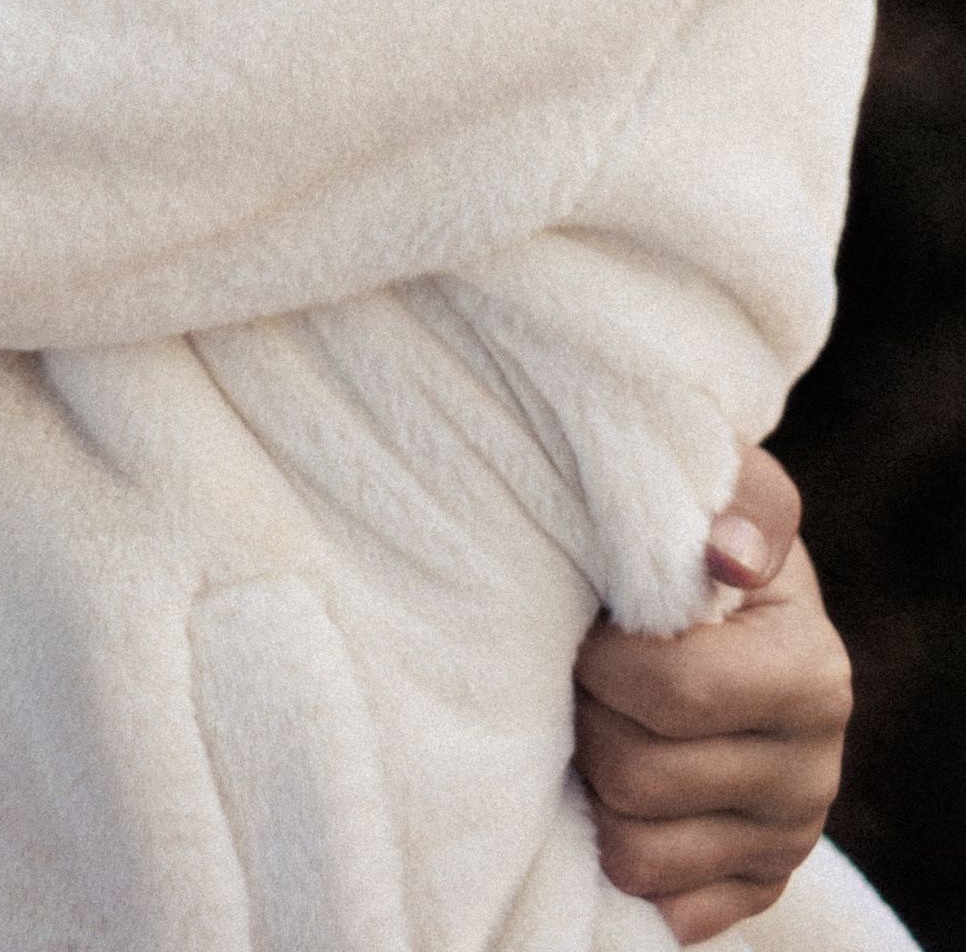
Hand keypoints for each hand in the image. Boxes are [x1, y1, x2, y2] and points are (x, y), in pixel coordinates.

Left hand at [577, 453, 850, 941]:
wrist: (703, 602)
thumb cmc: (687, 540)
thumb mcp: (713, 488)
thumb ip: (732, 493)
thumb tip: (727, 552)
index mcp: (810, 670)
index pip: (673, 693)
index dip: (601, 660)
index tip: (591, 624)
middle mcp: (814, 770)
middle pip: (638, 778)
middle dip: (585, 718)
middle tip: (582, 675)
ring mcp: (785, 838)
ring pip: (635, 854)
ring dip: (591, 786)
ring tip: (599, 722)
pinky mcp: (750, 888)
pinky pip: (658, 908)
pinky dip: (615, 853)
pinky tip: (615, 792)